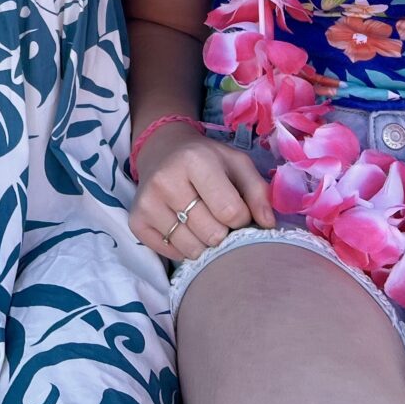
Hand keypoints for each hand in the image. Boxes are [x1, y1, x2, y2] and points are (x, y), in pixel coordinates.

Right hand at [128, 122, 274, 262]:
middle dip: (224, 232)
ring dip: (205, 243)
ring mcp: (148, 202)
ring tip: (203, 222)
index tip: (237, 209)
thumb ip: (259, 191)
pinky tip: (184, 226)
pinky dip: (184, 248)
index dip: (242, 218)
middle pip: (212, 234)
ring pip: (192, 249)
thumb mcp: (237, 163)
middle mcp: (166, 180)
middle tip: (219, 217)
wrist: (163, 150)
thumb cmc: (207, 160)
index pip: (231, 212)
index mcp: (195, 160)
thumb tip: (268, 225)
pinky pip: (171, 253)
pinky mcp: (136, 220)